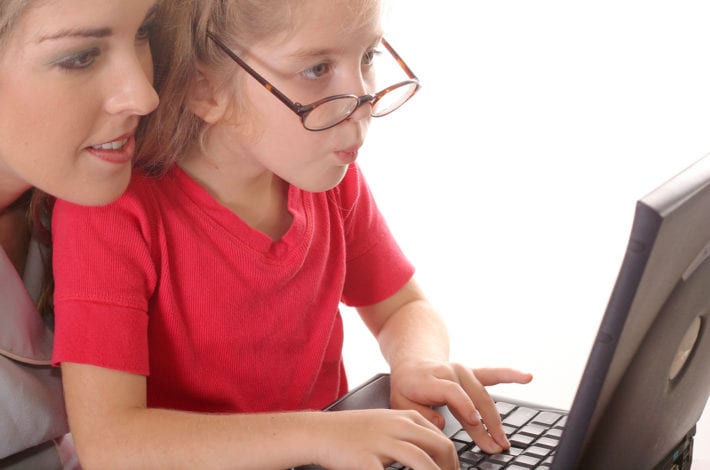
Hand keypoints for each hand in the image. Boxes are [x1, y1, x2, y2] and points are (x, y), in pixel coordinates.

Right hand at [314, 408, 457, 469]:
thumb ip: (409, 433)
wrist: (320, 432)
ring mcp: (382, 442)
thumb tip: (434, 452)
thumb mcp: (386, 423)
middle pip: (440, 447)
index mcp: (405, 418)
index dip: (453, 462)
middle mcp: (397, 427)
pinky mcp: (366, 459)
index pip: (442, 438)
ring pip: (421, 461)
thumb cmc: (353, 432)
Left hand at [389, 361, 532, 453]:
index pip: (451, 391)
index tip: (474, 422)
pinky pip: (493, 375)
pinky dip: (510, 375)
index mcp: (430, 379)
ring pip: (484, 394)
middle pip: (472, 396)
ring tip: (504, 440)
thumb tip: (440, 423)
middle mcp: (450, 372)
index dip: (464, 405)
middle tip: (495, 446)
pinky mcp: (473, 374)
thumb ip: (419, 413)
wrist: (412, 363)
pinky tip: (526, 377)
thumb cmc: (407, 387)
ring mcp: (463, 371)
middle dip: (486, 423)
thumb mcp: (400, 402)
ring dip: (496, 418)